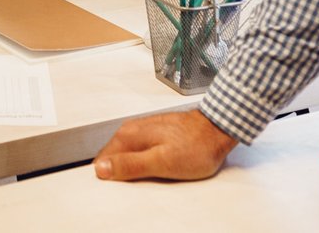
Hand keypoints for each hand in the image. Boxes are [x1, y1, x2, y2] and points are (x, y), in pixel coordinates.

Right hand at [94, 110, 236, 180]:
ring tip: (151, 178)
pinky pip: (138, 153)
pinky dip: (143, 164)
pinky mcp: (153, 135)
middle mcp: (132, 130)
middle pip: (112, 159)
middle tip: (140, 184)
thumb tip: (102, 169)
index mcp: (128, 136)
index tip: (120, 188)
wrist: (216, 130)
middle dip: (121, 175)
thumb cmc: (196, 146)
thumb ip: (130, 165)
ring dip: (132, 170)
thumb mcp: (162, 162)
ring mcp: (142, 131)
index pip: (101, 162)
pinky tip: (156, 169)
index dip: (108, 179)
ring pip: (126, 156)